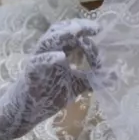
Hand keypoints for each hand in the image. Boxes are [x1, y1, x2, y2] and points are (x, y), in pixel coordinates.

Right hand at [0, 19, 101, 139]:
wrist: (23, 113)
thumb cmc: (47, 95)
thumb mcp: (75, 85)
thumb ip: (92, 79)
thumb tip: (115, 76)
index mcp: (58, 52)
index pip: (73, 38)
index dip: (88, 40)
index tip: (101, 47)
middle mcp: (47, 52)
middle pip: (59, 30)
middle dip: (77, 26)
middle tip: (95, 28)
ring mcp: (37, 61)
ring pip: (47, 41)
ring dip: (63, 35)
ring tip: (78, 32)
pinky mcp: (29, 74)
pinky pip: (37, 63)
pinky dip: (48, 58)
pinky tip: (61, 58)